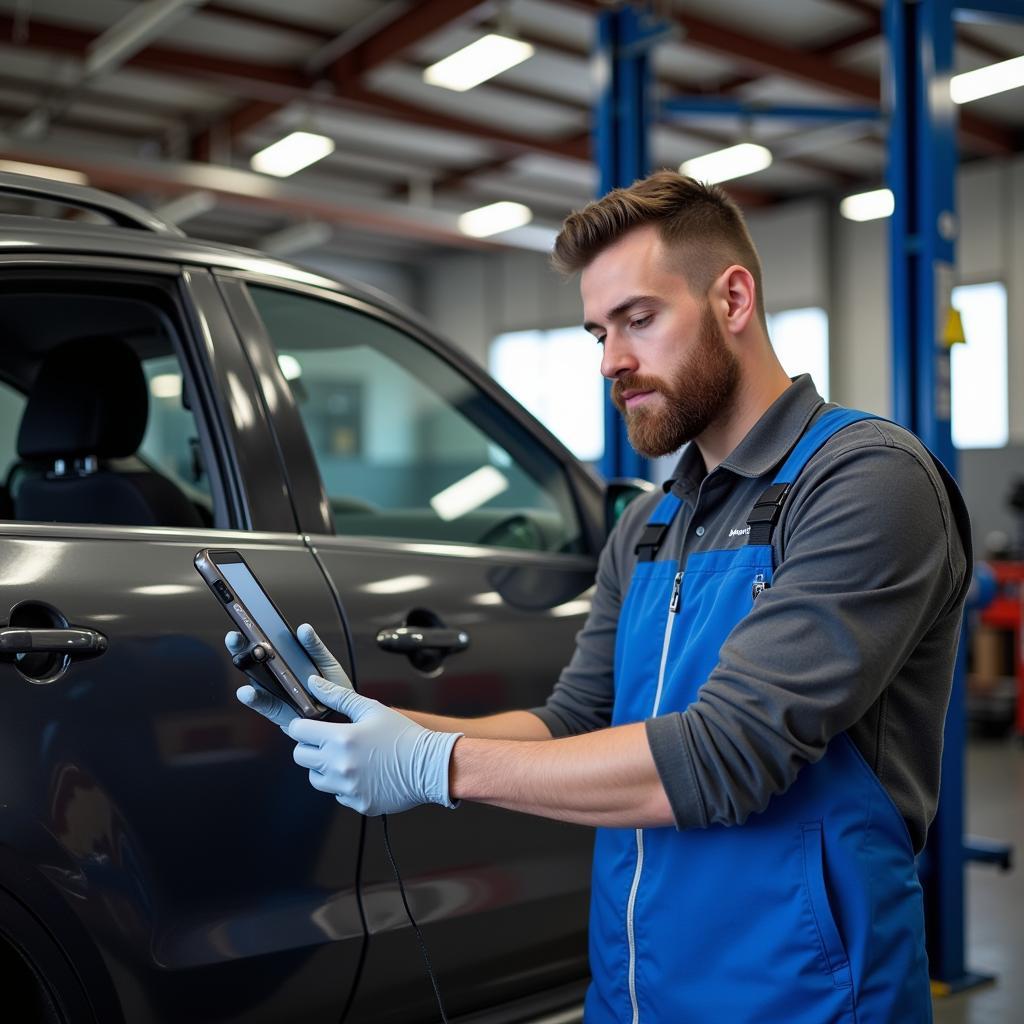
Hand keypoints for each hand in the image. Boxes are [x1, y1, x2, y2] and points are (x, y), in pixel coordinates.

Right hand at [227, 623, 352, 729]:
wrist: (342, 714)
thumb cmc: (331, 687)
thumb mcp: (326, 663)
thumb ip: (314, 648)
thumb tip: (304, 629)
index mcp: (284, 661)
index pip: (262, 644)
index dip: (250, 633)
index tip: (243, 620)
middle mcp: (274, 676)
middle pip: (251, 660)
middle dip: (240, 648)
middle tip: (235, 637)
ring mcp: (273, 693)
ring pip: (253, 681)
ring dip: (245, 671)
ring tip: (241, 661)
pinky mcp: (276, 712)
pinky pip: (263, 704)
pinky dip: (254, 699)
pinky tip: (248, 692)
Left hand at [287, 676, 462, 815]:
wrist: (431, 766)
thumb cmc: (403, 735)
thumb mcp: (372, 709)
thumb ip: (338, 696)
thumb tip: (313, 683)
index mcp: (341, 739)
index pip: (298, 732)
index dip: (302, 726)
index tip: (309, 726)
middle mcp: (339, 765)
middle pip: (300, 757)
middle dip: (310, 746)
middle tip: (329, 741)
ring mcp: (347, 788)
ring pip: (315, 778)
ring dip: (324, 767)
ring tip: (347, 758)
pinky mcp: (357, 803)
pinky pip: (337, 793)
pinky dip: (344, 784)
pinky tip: (363, 773)